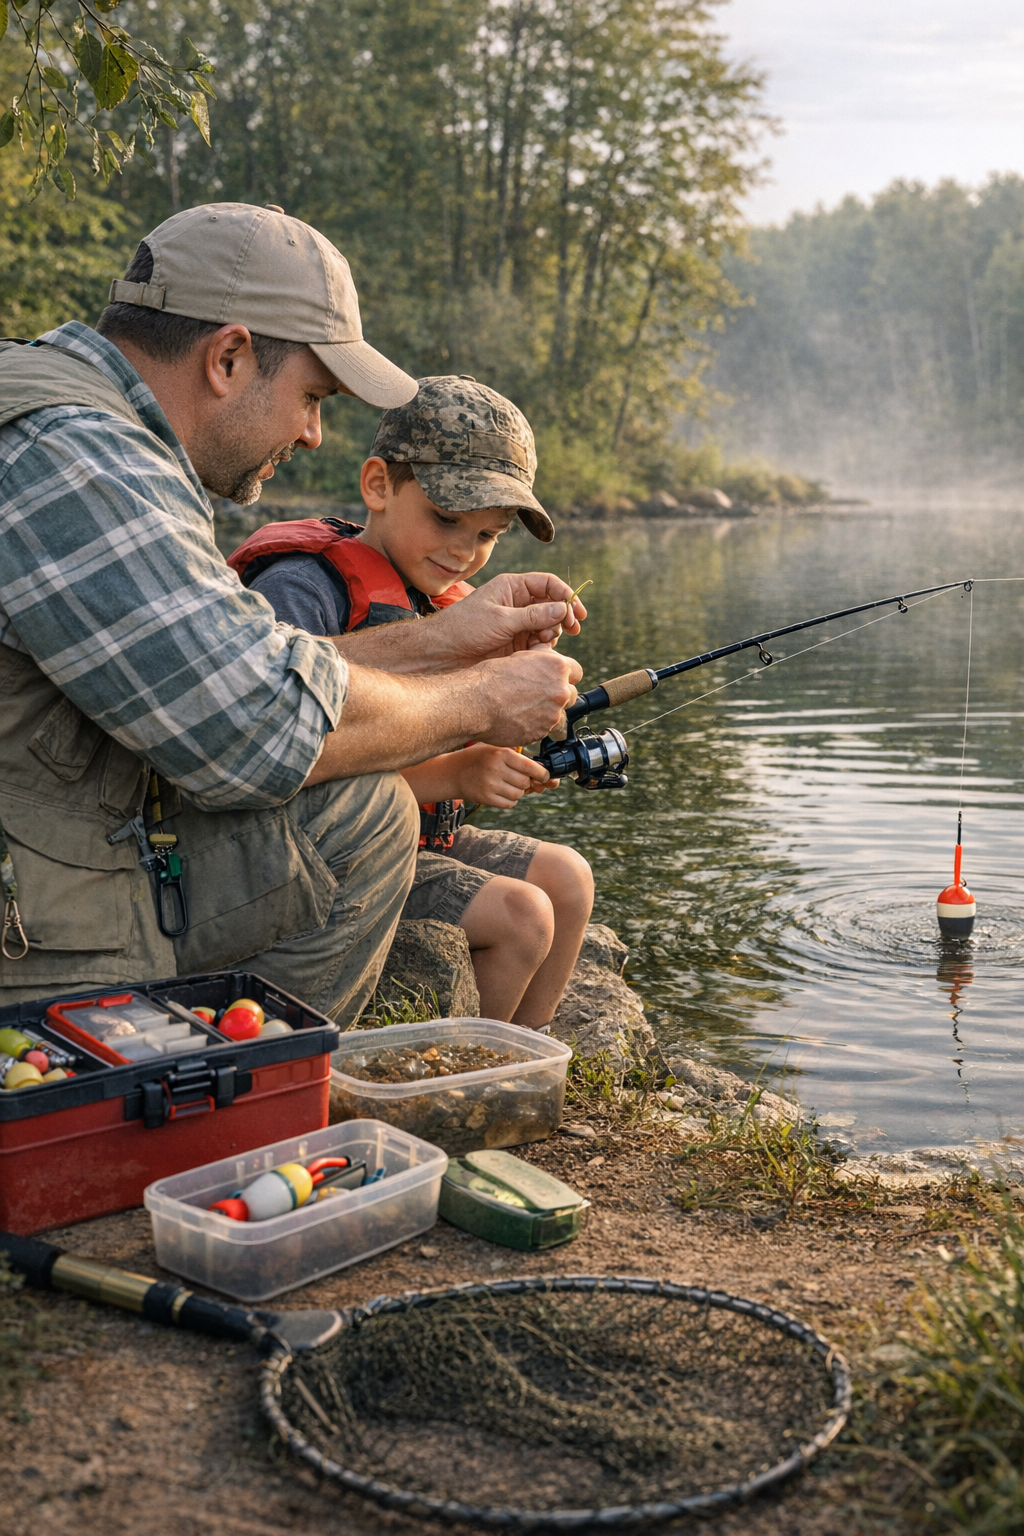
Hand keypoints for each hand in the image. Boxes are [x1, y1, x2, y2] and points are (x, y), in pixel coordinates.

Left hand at [434, 572, 587, 662]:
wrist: (443, 652)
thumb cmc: (465, 627)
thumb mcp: (500, 619)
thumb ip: (533, 615)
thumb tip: (562, 608)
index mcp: (512, 587)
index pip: (548, 584)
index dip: (566, 595)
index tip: (577, 612)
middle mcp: (517, 603)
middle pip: (552, 605)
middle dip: (563, 616)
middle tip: (571, 630)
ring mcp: (518, 623)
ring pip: (548, 625)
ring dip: (552, 633)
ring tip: (544, 642)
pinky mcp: (516, 642)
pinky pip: (539, 642)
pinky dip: (543, 647)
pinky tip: (537, 652)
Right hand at [450, 744, 555, 808]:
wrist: (452, 772)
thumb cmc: (478, 758)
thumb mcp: (495, 749)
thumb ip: (517, 758)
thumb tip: (543, 772)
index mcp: (501, 753)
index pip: (530, 767)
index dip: (541, 773)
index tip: (544, 776)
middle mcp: (496, 769)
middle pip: (525, 782)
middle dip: (527, 783)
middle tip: (519, 779)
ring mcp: (490, 785)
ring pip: (518, 794)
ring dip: (517, 791)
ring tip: (506, 784)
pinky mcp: (485, 798)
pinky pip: (509, 804)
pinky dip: (510, 800)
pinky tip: (501, 791)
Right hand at [473, 648, 581, 745]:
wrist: (475, 702)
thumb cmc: (490, 678)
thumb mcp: (521, 658)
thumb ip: (542, 663)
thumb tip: (549, 666)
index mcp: (557, 667)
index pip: (576, 671)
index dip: (564, 676)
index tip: (555, 679)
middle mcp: (560, 690)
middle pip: (571, 695)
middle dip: (557, 696)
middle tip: (536, 695)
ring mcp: (553, 714)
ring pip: (559, 715)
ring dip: (546, 713)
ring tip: (523, 709)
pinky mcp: (542, 732)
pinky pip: (544, 730)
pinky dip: (535, 726)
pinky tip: (517, 719)